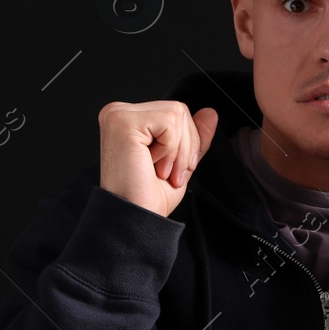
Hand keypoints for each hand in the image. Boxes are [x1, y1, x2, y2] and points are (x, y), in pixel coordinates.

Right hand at [99, 100, 218, 217]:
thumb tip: (210, 113)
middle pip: (178, 110)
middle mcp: (119, 113)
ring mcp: (118, 115)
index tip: (173, 171)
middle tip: (168, 174)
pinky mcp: (122, 121)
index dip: (186, 143)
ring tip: (160, 171)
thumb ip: (193, 135)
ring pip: (176, 114)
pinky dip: (170, 149)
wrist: (135, 219)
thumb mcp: (179, 162)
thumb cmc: (148, 198)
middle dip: (184, 147)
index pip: (175, 112)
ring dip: (177, 151)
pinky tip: (151, 165)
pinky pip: (169, 121)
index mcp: (130, 120)